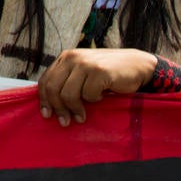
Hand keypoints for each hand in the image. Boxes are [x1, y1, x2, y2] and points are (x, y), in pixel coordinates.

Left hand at [37, 48, 157, 125]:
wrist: (137, 64)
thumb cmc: (108, 73)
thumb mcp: (83, 73)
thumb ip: (68, 81)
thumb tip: (51, 104)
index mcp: (65, 58)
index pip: (45, 80)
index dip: (44, 99)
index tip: (47, 115)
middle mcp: (72, 58)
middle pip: (53, 88)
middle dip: (58, 109)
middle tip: (65, 122)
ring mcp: (85, 64)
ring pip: (68, 94)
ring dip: (75, 110)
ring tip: (82, 117)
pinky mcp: (99, 71)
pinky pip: (88, 95)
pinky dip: (94, 101)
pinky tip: (102, 97)